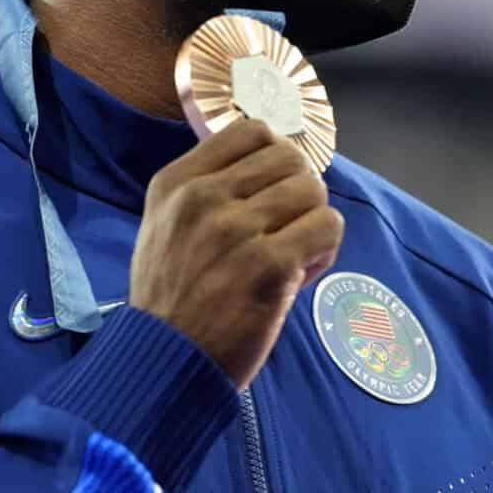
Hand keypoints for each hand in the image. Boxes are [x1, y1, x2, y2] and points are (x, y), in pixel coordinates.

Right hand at [131, 120, 343, 388]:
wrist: (166, 361)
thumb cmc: (170, 298)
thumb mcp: (164, 226)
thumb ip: (206, 190)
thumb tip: (272, 165)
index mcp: (176, 183)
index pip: (251, 131)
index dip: (276, 157)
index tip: (273, 189)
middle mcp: (203, 198)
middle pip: (289, 158)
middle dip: (299, 191)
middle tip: (288, 227)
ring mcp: (236, 230)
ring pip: (313, 190)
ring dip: (314, 220)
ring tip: (294, 252)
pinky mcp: (269, 265)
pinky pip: (327, 226)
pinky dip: (324, 248)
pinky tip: (301, 271)